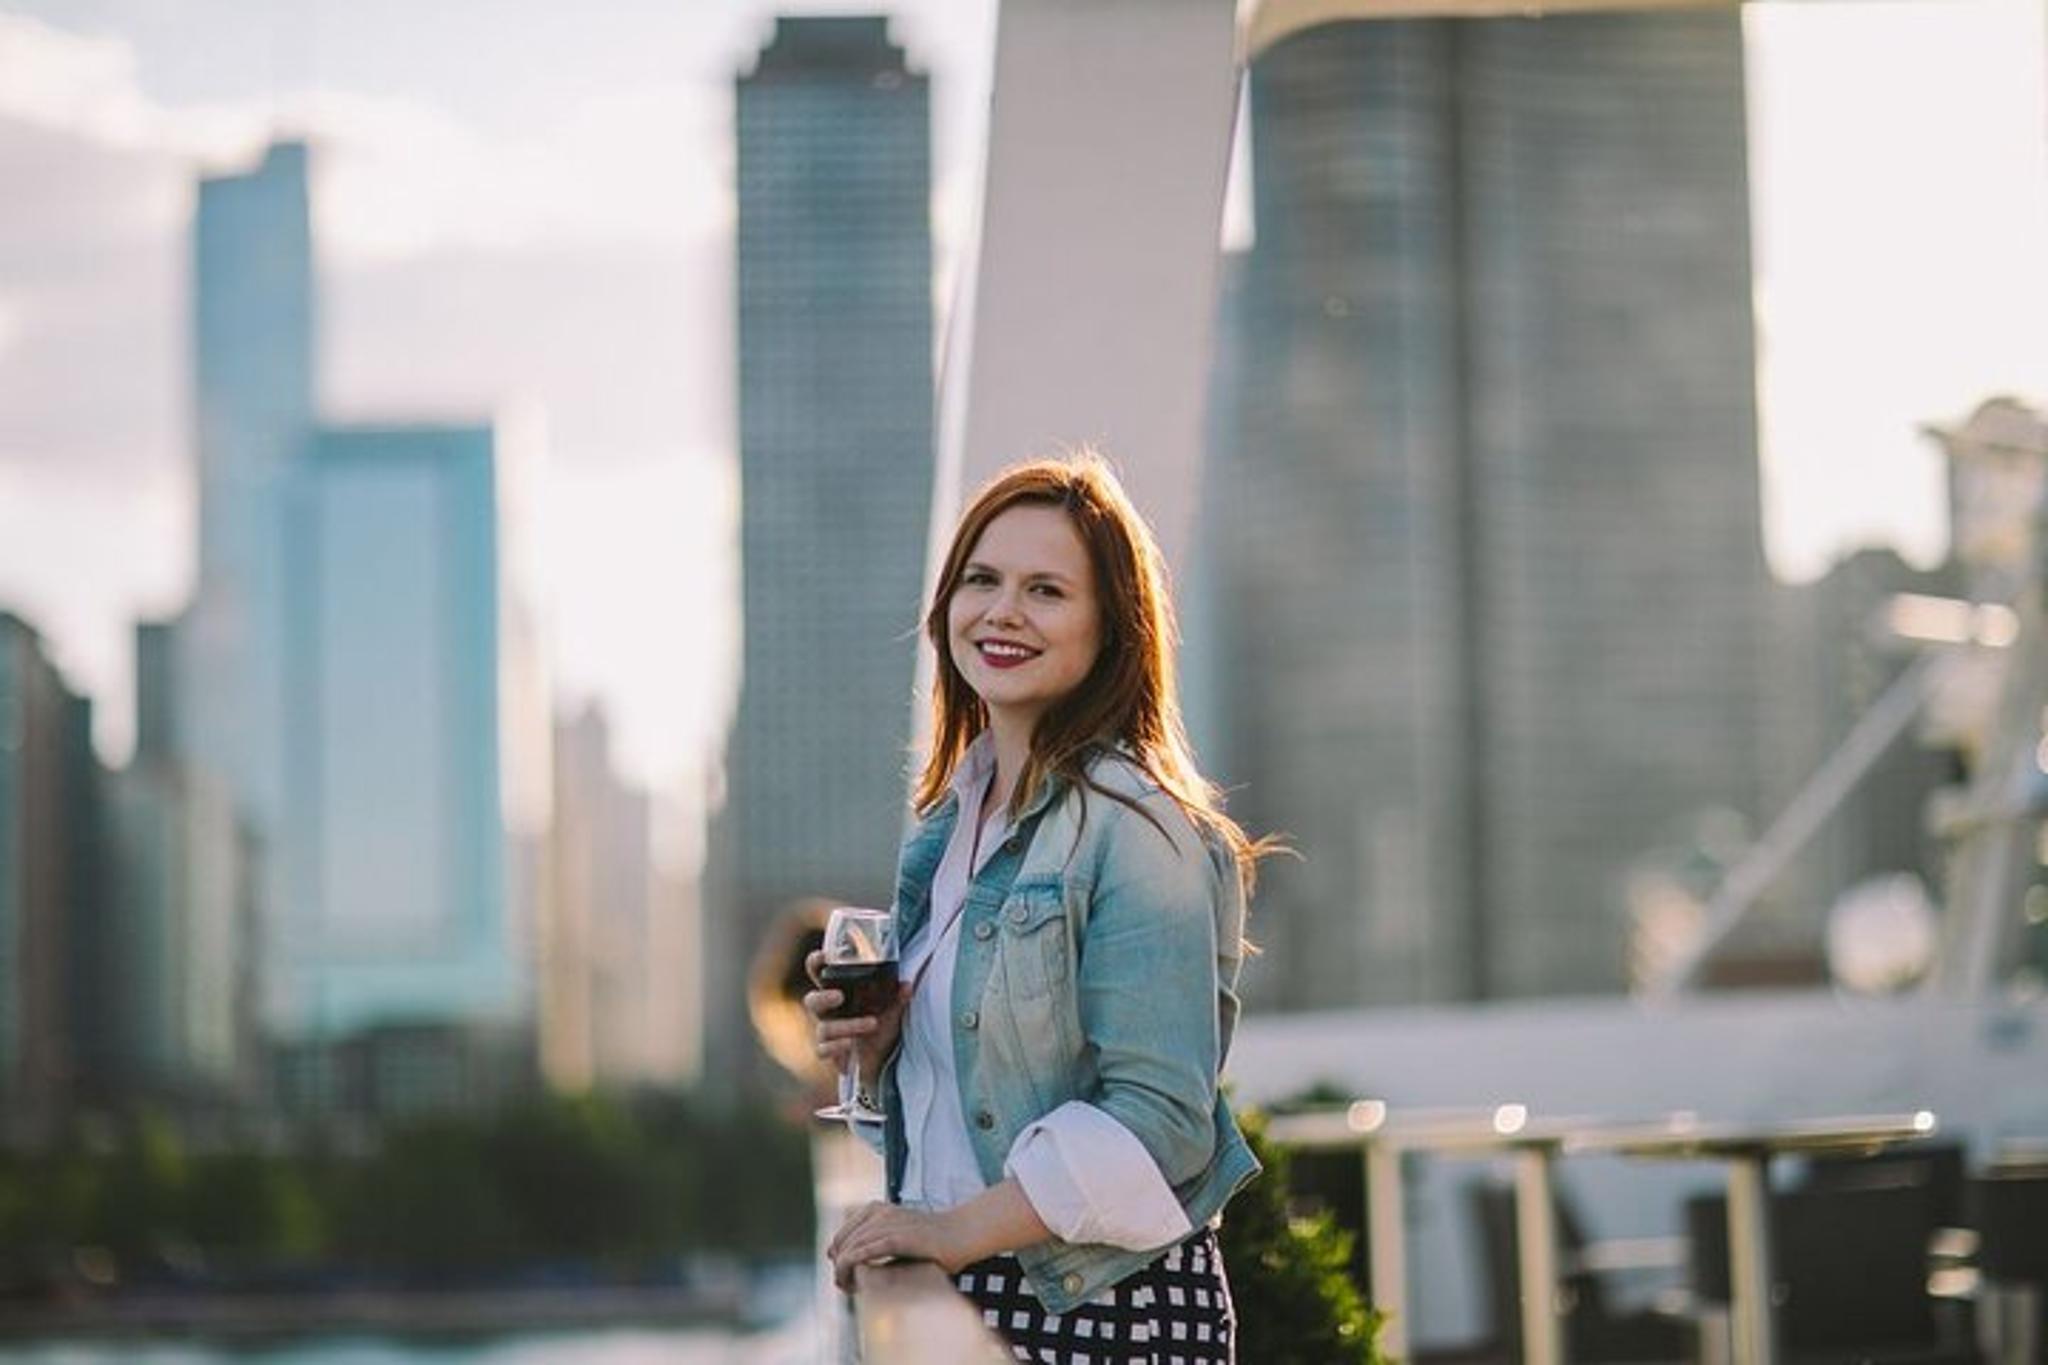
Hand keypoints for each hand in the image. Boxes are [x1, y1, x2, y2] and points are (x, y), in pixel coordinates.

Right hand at [801, 949, 908, 1086]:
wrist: (880, 1062)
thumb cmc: (879, 1029)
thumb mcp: (891, 1011)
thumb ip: (897, 998)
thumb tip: (907, 985)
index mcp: (838, 993)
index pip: (819, 974)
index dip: (816, 963)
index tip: (824, 956)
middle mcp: (827, 1012)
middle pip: (812, 1001)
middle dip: (823, 997)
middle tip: (840, 996)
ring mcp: (826, 1032)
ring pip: (823, 1028)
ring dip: (847, 1025)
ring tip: (872, 1023)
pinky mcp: (829, 1052)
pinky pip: (822, 1050)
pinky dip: (835, 1047)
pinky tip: (850, 1044)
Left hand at [827, 1201, 967, 1289]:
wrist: (961, 1234)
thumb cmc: (933, 1242)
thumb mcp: (898, 1235)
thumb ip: (876, 1244)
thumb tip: (850, 1264)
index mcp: (877, 1209)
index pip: (843, 1234)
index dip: (838, 1255)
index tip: (844, 1274)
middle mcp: (879, 1213)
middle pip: (843, 1243)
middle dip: (839, 1267)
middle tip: (844, 1286)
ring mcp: (888, 1224)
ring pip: (850, 1249)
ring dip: (843, 1272)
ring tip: (848, 1289)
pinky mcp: (897, 1238)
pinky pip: (864, 1253)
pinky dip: (853, 1269)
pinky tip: (854, 1283)